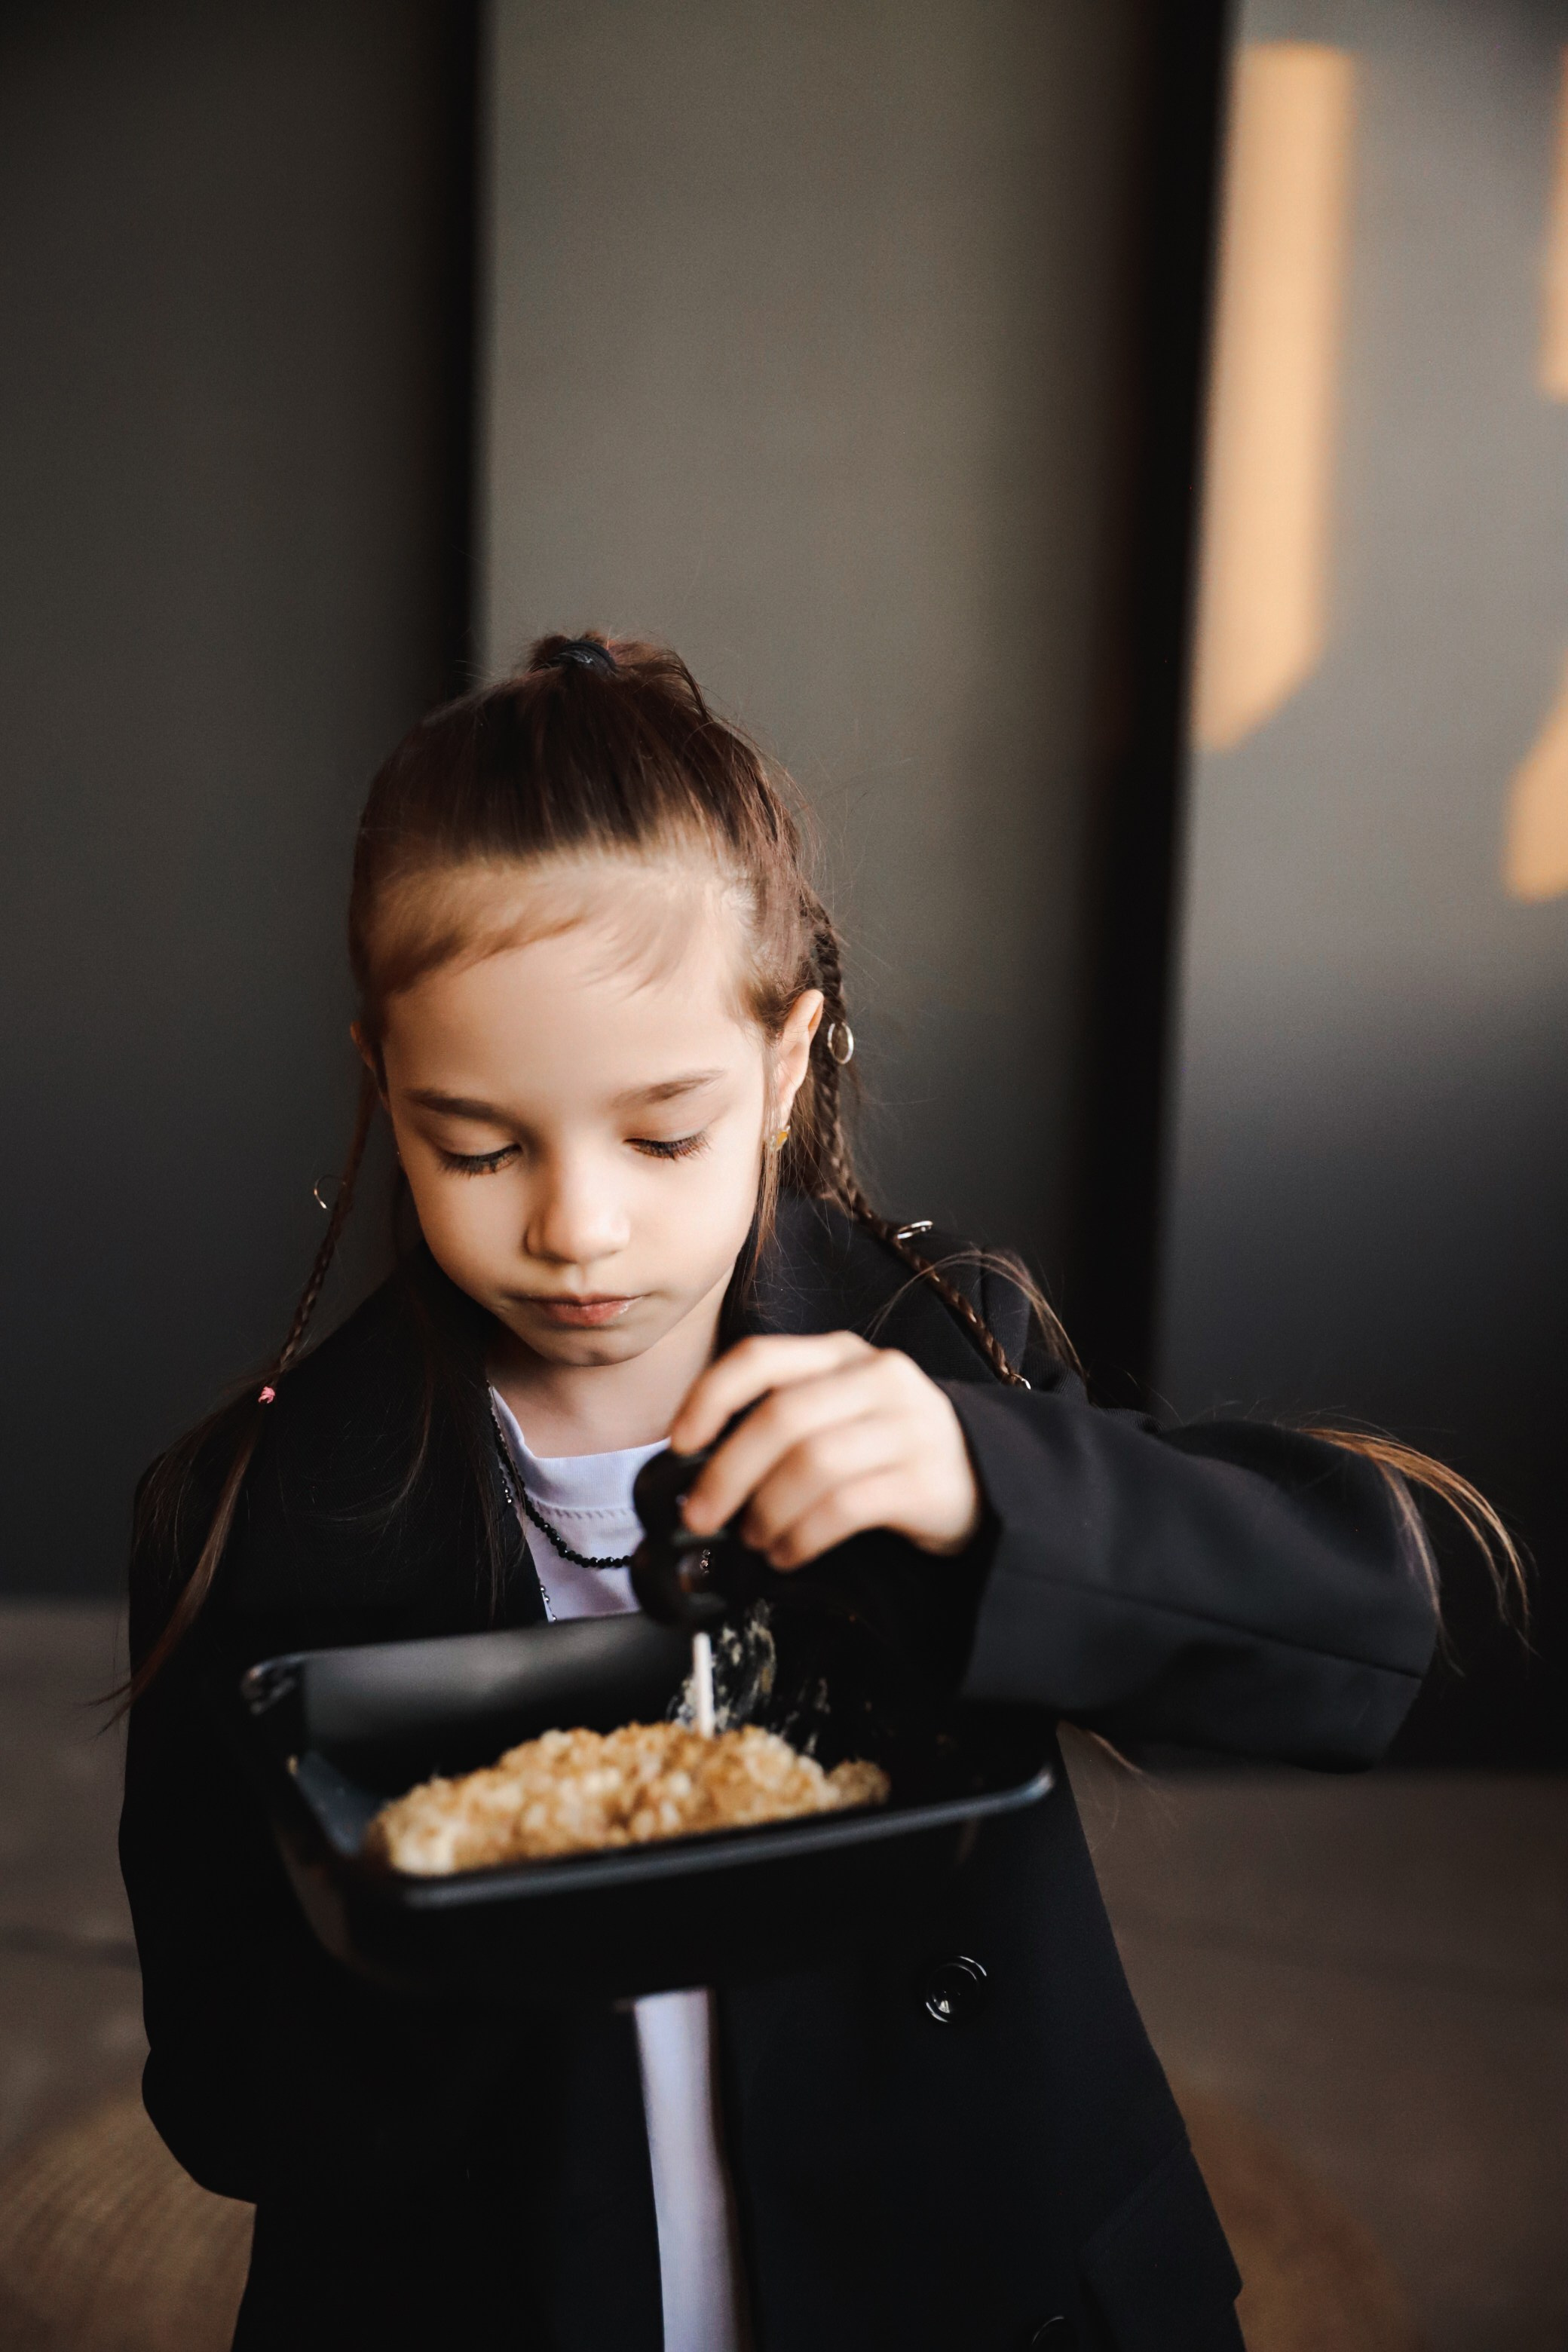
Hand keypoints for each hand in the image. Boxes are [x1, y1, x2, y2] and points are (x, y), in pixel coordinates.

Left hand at [670, 1332, 982, 1569]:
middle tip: (699, 1515)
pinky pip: (847, 1506)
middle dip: (727, 1472)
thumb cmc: (887, 1450)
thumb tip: (695, 1467)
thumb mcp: (838, 1412)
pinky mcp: (927, 1479)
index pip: (761, 1357)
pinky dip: (802, 1536)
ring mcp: (908, 1426)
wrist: (986, 1479)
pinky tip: (787, 1553)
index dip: (709, 1397)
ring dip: (766, 1510)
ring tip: (752, 1539)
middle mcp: (878, 1378)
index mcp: (841, 1354)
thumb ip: (780, 1421)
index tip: (678, 1444)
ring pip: (813, 1462)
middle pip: (782, 1416)